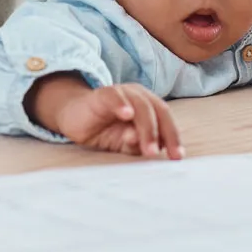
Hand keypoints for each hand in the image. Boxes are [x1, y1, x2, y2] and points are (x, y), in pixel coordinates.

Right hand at [30, 75, 183, 159]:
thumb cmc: (104, 131)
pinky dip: (121, 104)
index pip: (167, 120)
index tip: (177, 157)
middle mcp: (140, 97)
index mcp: (150, 107)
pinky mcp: (102, 94)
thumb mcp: (124, 144)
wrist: (74, 118)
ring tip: (148, 148)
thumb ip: (137, 146)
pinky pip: (114, 96)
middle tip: (161, 155)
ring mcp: (122, 94)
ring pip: (141, 105)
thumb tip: (151, 149)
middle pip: (159, 112)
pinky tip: (126, 114)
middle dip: (164, 134)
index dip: (174, 138)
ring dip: (147, 128)